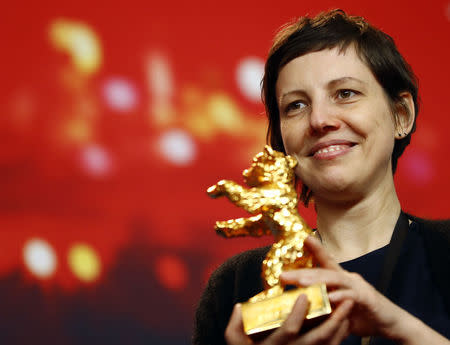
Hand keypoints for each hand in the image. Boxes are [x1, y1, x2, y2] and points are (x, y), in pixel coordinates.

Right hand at [225, 294, 353, 344]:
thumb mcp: (235, 343)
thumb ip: (234, 326)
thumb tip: (239, 306)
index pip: (289, 330)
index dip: (297, 313)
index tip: (304, 295)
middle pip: (318, 338)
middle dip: (334, 319)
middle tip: (345, 300)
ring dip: (341, 327)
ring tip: (349, 308)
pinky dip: (339, 338)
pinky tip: (344, 324)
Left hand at [280, 236, 411, 338]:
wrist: (393, 324)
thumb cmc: (364, 315)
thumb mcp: (340, 310)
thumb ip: (325, 306)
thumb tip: (304, 310)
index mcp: (341, 279)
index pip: (326, 262)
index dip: (316, 249)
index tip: (305, 238)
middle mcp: (349, 278)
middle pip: (323, 272)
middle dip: (301, 273)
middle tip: (282, 275)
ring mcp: (358, 286)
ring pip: (335, 279)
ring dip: (317, 280)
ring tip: (300, 282)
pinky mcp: (367, 299)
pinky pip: (351, 296)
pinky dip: (340, 297)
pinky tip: (329, 298)